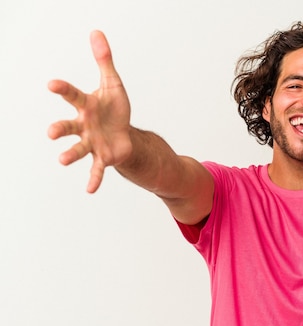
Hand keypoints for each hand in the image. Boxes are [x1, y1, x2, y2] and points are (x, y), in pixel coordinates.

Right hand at [48, 30, 131, 192]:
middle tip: (51, 133)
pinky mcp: (103, 157)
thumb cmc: (115, 109)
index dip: (63, 90)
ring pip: (78, 149)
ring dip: (69, 155)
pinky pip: (97, 170)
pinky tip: (90, 190)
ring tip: (61, 160)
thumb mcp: (113, 83)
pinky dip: (93, 179)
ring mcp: (92, 143)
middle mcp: (84, 125)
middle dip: (59, 129)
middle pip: (68, 127)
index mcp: (86, 106)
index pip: (72, 95)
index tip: (52, 84)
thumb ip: (104, 60)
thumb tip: (97, 32)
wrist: (125, 134)